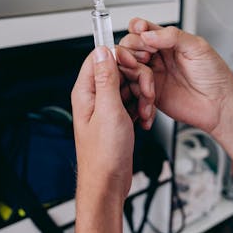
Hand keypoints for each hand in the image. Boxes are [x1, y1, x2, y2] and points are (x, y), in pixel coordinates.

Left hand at [71, 46, 153, 232]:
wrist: (109, 182)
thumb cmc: (104, 154)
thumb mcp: (108, 111)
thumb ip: (106, 79)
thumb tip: (102, 51)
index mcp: (86, 91)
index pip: (99, 57)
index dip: (120, 56)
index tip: (136, 63)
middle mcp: (95, 97)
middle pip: (119, 70)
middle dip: (137, 80)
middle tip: (145, 95)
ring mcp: (106, 107)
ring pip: (129, 86)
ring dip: (142, 96)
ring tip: (145, 112)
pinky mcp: (117, 116)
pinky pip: (133, 101)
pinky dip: (142, 107)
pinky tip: (144, 119)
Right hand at [119, 18, 232, 132]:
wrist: (219, 105)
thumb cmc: (215, 76)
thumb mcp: (197, 47)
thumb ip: (171, 36)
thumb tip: (147, 34)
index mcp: (168, 41)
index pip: (142, 28)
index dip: (137, 29)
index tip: (142, 33)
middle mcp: (157, 56)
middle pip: (130, 45)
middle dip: (133, 49)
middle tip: (147, 57)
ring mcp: (152, 74)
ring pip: (127, 66)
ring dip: (132, 69)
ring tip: (146, 76)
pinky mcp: (150, 93)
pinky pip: (132, 88)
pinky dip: (135, 89)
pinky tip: (148, 91)